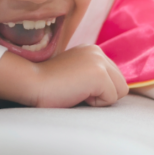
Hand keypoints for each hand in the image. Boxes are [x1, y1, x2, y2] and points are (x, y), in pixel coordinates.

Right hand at [0, 45, 127, 107]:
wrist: (32, 83)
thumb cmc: (49, 85)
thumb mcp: (75, 74)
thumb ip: (91, 76)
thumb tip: (111, 91)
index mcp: (92, 50)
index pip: (115, 78)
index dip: (99, 90)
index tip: (75, 86)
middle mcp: (98, 51)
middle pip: (121, 84)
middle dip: (103, 94)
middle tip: (76, 90)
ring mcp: (99, 61)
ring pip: (120, 91)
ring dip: (100, 98)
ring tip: (76, 92)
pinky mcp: (99, 74)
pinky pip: (111, 99)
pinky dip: (94, 103)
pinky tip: (76, 94)